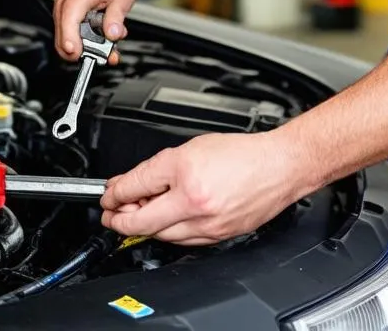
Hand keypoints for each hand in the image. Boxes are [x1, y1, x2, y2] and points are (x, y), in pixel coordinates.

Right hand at [53, 0, 141, 62]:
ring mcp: (65, 2)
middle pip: (63, 28)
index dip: (69, 36)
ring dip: (85, 45)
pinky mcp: (68, 9)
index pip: (68, 16)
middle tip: (102, 56)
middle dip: (79, 48)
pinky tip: (101, 40)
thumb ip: (116, 17)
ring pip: (65, 32)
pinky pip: (70, 28)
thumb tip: (112, 34)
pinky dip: (84, 39)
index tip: (75, 52)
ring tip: (108, 48)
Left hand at [99, 131, 307, 245]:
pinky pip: (182, 241)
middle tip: (110, 214)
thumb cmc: (244, 153)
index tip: (108, 194)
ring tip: (137, 216)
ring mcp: (206, 222)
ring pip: (159, 235)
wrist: (279, 166)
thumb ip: (163, 167)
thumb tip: (137, 182)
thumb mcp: (195, 146)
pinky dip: (168, 233)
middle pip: (140, 220)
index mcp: (185, 169)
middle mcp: (193, 199)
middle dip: (119, 219)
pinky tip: (164, 222)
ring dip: (142, 227)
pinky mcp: (217, 236)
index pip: (136, 184)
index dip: (115, 191)